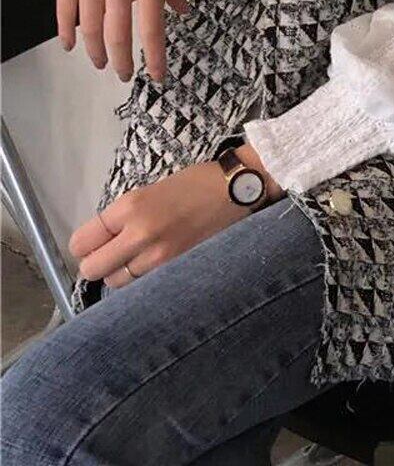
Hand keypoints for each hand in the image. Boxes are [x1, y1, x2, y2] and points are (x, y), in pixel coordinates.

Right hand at [52, 0, 189, 81]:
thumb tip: (182, 12)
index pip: (152, 28)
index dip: (154, 57)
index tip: (157, 76)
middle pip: (118, 36)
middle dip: (122, 63)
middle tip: (125, 75)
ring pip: (91, 29)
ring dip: (96, 53)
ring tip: (101, 64)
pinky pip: (65, 10)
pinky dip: (68, 32)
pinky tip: (72, 45)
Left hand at [68, 143, 283, 289]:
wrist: (234, 190)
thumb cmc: (192, 185)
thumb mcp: (148, 191)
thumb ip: (121, 218)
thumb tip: (98, 243)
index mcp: (129, 207)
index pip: (82, 242)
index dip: (84, 245)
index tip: (92, 244)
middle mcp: (140, 234)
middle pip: (93, 269)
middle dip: (97, 264)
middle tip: (111, 255)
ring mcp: (159, 256)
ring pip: (117, 282)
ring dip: (122, 273)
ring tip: (139, 258)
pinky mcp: (177, 270)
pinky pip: (144, 286)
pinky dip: (144, 280)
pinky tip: (155, 266)